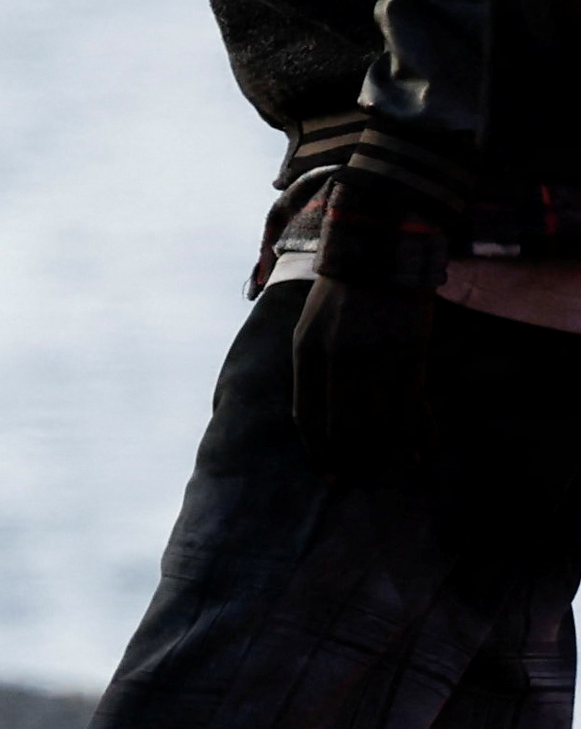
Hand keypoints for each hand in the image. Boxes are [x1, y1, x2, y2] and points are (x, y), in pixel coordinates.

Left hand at [294, 269, 451, 471]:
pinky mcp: (412, 351)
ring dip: (389, 452)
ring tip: (394, 471)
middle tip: (364, 478)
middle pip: (345, 425)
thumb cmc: (340, 294)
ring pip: (381, 420)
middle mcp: (339, 358)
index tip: (329, 473)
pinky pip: (413, 404)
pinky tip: (422, 451)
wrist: (379, 250)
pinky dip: (418, 432)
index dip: (319, 450)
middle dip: (355, 458)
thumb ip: (311, 368)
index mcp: (306, 352)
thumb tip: (316, 416)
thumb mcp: (309, 326)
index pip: (307, 416)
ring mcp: (377, 355)